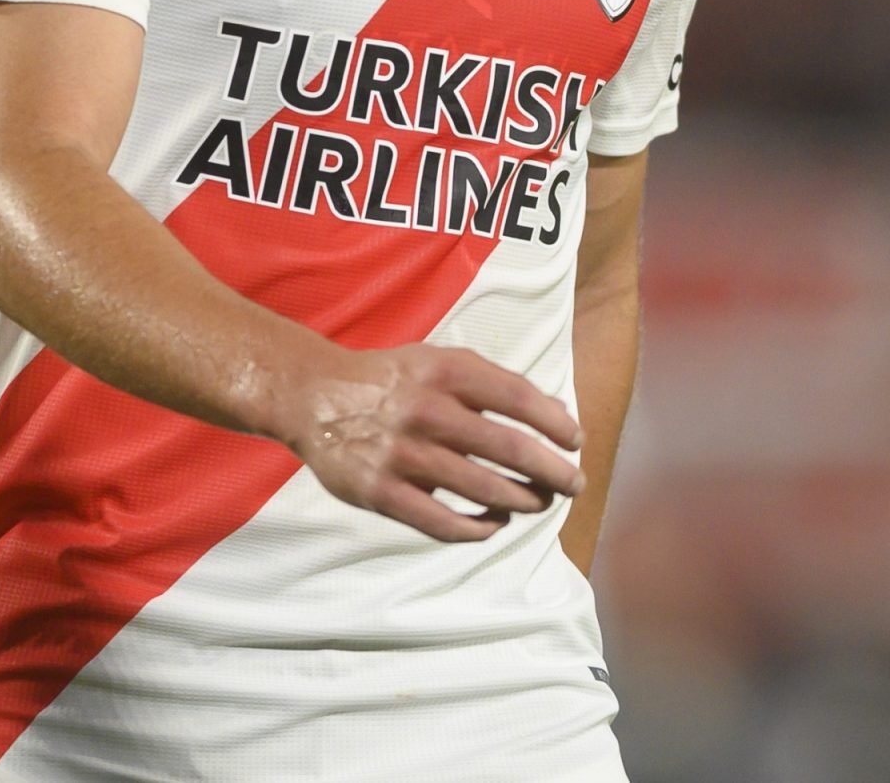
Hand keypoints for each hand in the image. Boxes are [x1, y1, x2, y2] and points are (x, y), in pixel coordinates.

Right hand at [275, 343, 584, 542]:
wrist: (313, 397)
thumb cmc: (391, 381)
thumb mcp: (437, 362)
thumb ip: (489, 384)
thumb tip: (554, 414)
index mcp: (445, 370)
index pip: (518, 397)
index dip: (555, 422)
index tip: (576, 441)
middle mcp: (427, 410)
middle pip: (510, 448)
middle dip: (553, 471)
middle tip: (574, 484)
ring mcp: (403, 454)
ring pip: (484, 490)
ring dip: (524, 501)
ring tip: (539, 503)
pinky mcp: (381, 492)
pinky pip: (443, 523)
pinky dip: (479, 529)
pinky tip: (495, 524)